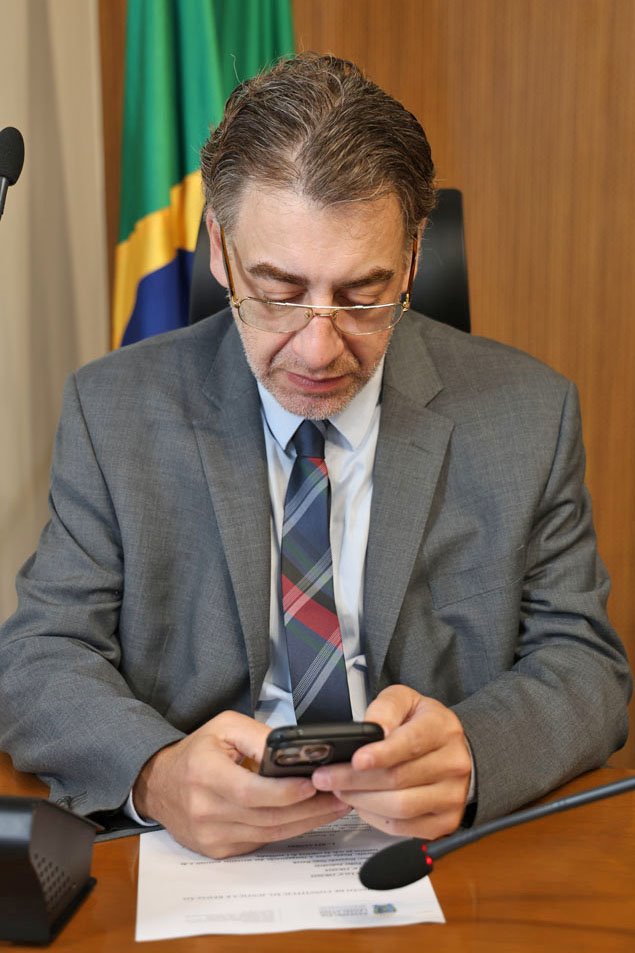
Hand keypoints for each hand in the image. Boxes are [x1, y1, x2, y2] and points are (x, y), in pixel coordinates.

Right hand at [133, 711, 349, 857]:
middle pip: (266, 816)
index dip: (284, 792)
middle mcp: (205, 809)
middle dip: (310, 808)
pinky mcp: (218, 850)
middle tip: (341, 794)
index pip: (250, 791)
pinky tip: (309, 817)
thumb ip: (259, 736)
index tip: (314, 784)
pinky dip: (288, 830)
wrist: (159, 785)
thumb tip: (294, 751)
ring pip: (269, 834)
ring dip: (307, 822)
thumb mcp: (224, 727)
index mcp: (205, 773)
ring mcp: (211, 835)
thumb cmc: (197, 752)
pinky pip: (261, 842)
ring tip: (335, 806)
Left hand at [312, 685, 471, 839]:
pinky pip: (403, 828)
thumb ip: (386, 708)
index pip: (411, 743)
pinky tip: (362, 804)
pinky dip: (375, 818)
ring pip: (400, 807)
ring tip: (340, 790)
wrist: (455, 751)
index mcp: (443, 729)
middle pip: (399, 779)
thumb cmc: (424, 725)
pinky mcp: (445, 822)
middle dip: (355, 780)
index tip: (356, 759)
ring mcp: (452, 796)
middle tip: (326, 777)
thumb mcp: (405, 701)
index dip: (381, 754)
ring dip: (362, 801)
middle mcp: (453, 764)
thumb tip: (373, 729)